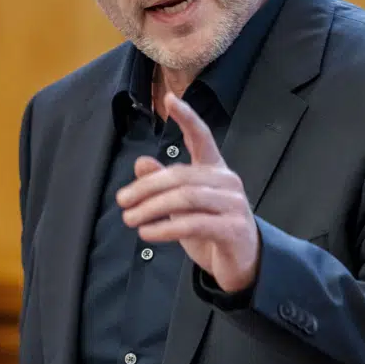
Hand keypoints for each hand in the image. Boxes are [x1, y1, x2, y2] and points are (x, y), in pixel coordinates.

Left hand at [117, 93, 259, 292]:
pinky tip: (147, 233)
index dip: (187, 118)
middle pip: (181, 175)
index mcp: (216, 170)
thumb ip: (164, 184)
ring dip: (151, 208)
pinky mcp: (233, 229)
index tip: (170, 98)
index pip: (202, 137)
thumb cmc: (211, 231)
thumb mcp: (182, 207)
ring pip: (186, 198)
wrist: (242, 265)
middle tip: (121, 201)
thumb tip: (141, 162)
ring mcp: (233, 205)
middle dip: (146, 187)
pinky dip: (165, 228)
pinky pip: (193, 224)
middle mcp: (227, 182)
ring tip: (129, 219)